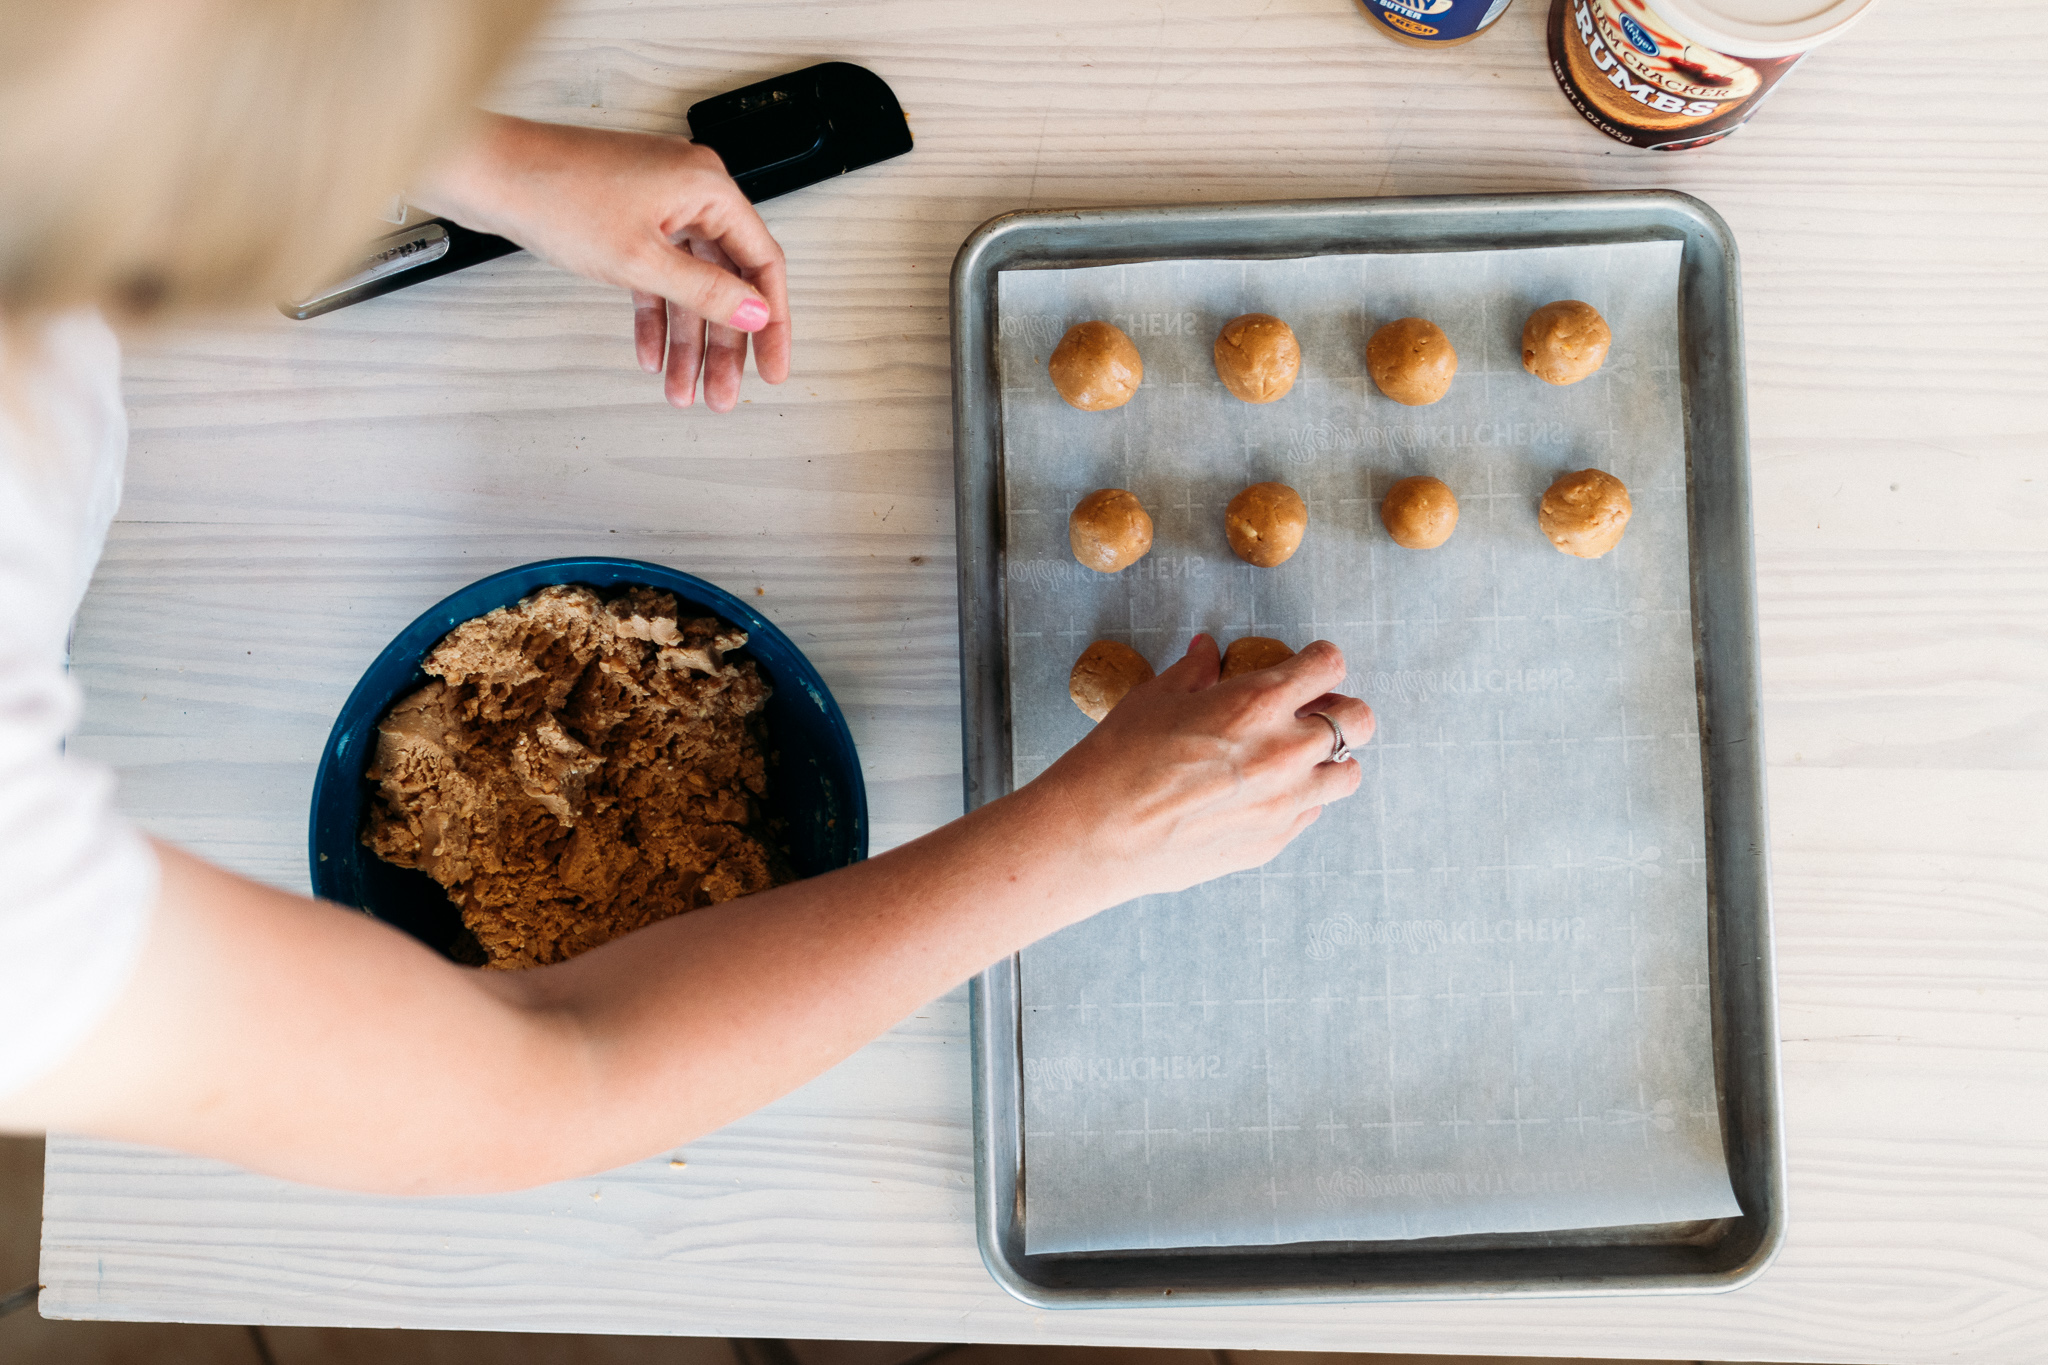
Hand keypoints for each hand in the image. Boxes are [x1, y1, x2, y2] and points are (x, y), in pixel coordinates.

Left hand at [412, 114, 789, 411]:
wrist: (484, 173)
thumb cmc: (552, 193)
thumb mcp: (641, 259)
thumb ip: (706, 292)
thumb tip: (755, 314)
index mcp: (706, 186)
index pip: (762, 262)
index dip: (772, 322)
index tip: (772, 366)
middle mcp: (688, 190)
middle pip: (725, 280)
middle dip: (723, 344)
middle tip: (724, 390)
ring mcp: (656, 205)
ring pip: (688, 285)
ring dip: (687, 340)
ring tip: (685, 388)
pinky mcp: (626, 219)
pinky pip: (655, 276)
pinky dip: (654, 315)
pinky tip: (651, 354)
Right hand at [1031, 635, 1373, 906]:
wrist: (1096, 835)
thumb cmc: (1118, 759)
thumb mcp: (1154, 698)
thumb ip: (1196, 672)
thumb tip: (1208, 651)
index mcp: (1258, 703)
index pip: (1329, 665)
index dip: (1319, 660)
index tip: (1308, 666)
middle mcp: (1285, 751)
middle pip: (1358, 719)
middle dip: (1341, 709)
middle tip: (1312, 712)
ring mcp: (1285, 802)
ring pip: (1349, 773)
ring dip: (1329, 760)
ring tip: (1295, 759)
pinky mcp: (1274, 840)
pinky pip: (1312, 813)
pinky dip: (1299, 799)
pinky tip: (1262, 794)